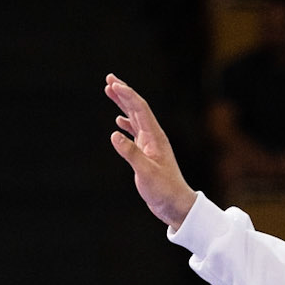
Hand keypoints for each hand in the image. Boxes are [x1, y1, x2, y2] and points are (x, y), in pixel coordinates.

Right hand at [105, 74, 196, 227]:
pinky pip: (135, 133)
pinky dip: (126, 124)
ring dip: (123, 105)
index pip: (140, 109)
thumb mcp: (146, 172)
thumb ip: (131, 153)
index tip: (112, 83)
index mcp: (155, 137)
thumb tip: (114, 134)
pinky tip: (118, 122)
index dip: (126, 94)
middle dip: (124, 93)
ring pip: (135, 118)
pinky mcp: (147, 154)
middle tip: (109, 78)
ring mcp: (150, 145)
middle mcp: (154, 137)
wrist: (176, 205)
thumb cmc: (164, 191)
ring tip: (110, 91)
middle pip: (137, 108)